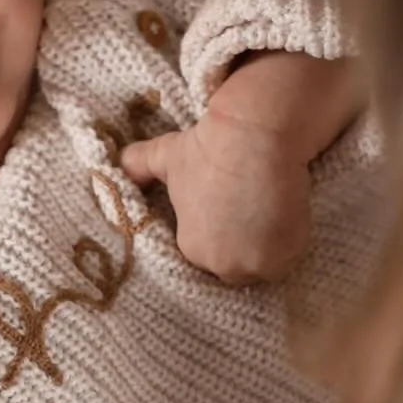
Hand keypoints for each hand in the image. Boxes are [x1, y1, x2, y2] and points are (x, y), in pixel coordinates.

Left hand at [122, 109, 312, 285]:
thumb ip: (138, 166)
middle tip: (250, 216)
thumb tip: (115, 166)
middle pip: (235, 266)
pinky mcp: (287, 255)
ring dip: (265, 249)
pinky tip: (284, 217)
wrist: (252, 137)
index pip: (206, 255)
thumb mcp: (165, 156)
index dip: (219, 235)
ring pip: (262, 266)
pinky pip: (287, 259)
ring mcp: (257, 263)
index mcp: (192, 248)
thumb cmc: (206, 147)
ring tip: (267, 216)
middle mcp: (222, 264)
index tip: (230, 215)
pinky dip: (287, 243)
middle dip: (241, 247)